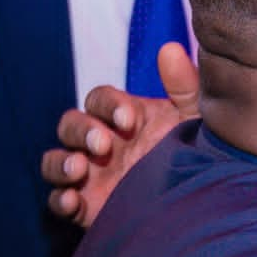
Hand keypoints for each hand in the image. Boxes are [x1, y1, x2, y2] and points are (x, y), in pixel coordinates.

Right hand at [41, 42, 195, 226]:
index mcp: (123, 117)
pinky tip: (73, 201)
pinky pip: (58, 201)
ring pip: (54, 161)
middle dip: (82, 131)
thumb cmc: (195, 154)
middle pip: (70, 125)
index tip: (129, 119)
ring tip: (79, 169)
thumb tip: (170, 49)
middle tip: (103, 144)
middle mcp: (101, 143)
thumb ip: (183, 85)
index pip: (99, 99)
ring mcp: (90, 175)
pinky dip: (59, 200)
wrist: (202, 201)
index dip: (108, 105)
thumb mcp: (194, 119)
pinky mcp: (86, 207)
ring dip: (60, 163)